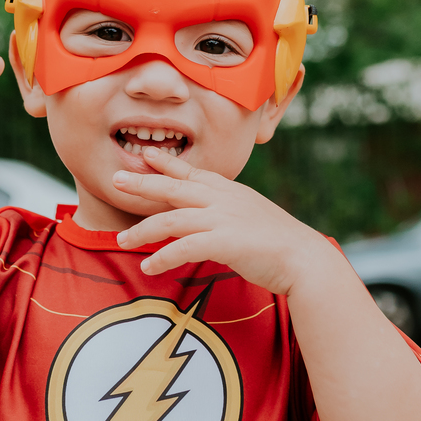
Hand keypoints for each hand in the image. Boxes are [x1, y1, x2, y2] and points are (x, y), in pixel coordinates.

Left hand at [113, 148, 334, 295]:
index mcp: (229, 191)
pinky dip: (162, 257)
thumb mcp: (252, 216)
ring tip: (121, 239)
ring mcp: (222, 219)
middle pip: (173, 187)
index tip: (146, 155)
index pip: (192, 171)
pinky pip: (183, 248)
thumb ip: (229, 212)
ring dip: (142, 230)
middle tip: (116, 179)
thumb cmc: (281, 243)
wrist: (304, 259)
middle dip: (142, 182)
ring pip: (171, 219)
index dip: (167, 163)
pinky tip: (148, 265)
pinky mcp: (224, 242)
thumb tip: (211, 219)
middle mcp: (223, 199)